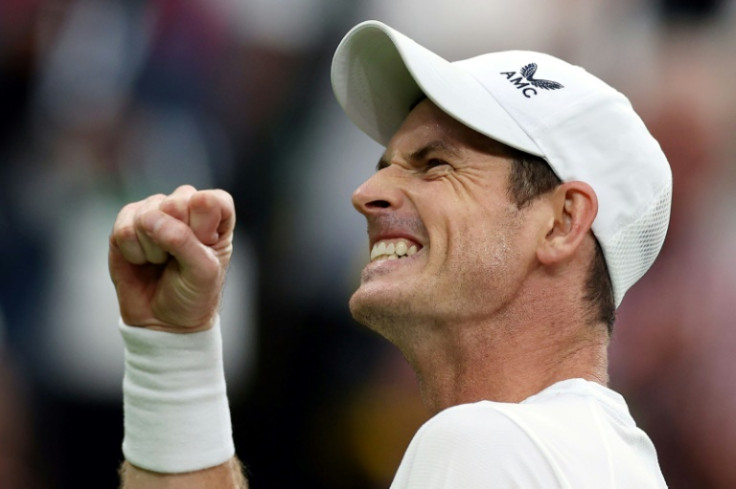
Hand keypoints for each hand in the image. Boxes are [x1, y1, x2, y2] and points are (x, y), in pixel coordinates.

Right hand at [109, 185, 235, 332]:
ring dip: (152, 249)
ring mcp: (155, 213)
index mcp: (215, 216)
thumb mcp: (202, 273)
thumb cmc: (193, 294)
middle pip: (176, 202)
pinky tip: (142, 261)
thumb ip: (184, 242)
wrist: (163, 321)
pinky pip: (123, 227)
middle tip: (178, 260)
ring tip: (161, 262)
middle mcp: (185, 207)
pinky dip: (132, 252)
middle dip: (175, 239)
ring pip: (147, 214)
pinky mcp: (127, 223)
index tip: (202, 249)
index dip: (203, 226)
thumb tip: (151, 219)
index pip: (211, 200)